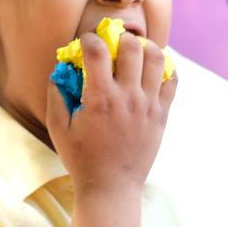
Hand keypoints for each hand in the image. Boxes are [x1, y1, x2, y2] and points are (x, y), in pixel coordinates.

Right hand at [46, 31, 176, 195]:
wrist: (111, 188)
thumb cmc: (81, 158)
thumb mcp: (57, 127)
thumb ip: (55, 94)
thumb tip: (60, 67)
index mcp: (99, 98)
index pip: (97, 50)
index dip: (89, 39)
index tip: (85, 44)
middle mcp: (127, 97)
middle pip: (132, 46)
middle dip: (119, 38)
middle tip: (112, 46)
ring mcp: (148, 105)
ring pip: (157, 57)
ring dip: (144, 48)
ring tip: (134, 53)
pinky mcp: (161, 114)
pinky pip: (172, 80)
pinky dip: (164, 68)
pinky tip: (150, 71)